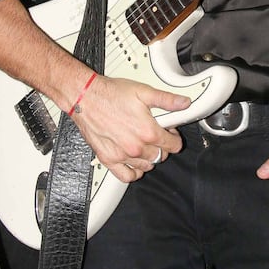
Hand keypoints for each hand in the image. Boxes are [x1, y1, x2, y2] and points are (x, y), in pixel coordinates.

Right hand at [70, 74, 189, 181]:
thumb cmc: (111, 94)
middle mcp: (136, 147)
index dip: (174, 137)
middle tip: (155, 134)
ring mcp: (122, 155)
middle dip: (162, 146)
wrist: (85, 98)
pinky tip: (134, 162)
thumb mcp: (143, 92)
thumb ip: (167, 100)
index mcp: (148, 132)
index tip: (170, 132)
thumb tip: (184, 103)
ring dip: (149, 158)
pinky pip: (126, 176)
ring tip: (143, 144)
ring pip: (147, 166)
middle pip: (161, 156)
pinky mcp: (108, 159)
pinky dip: (134, 172)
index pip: (174, 146)